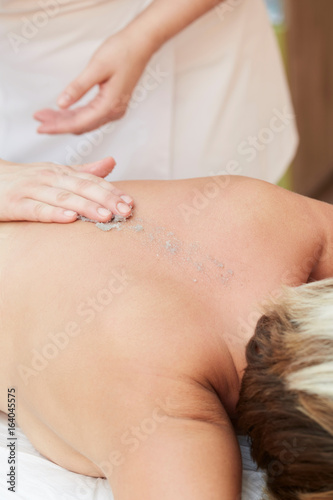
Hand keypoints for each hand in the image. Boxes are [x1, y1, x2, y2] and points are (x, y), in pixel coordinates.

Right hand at [0, 157, 133, 222]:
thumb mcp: (56, 173)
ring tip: (106, 216)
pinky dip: (54, 214)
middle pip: (82, 187)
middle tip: (126, 211)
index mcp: (61, 171)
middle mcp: (49, 177)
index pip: (91, 180)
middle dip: (106, 199)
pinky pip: (37, 210)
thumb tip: (112, 162)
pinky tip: (70, 219)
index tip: (130, 202)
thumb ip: (84, 171)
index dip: (112, 191)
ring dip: (86, 207)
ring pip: (63, 198)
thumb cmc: (26, 180)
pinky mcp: (16, 204)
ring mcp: (32, 190)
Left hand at [34, 29, 152, 134]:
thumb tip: (61, 104)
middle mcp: (113, 112)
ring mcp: (114, 110)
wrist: (140, 45)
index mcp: (110, 106)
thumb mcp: (96, 68)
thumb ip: (78, 87)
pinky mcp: (113, 104)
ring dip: (66, 120)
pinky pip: (91, 116)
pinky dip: (75, 115)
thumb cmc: (122, 53)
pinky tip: (64, 113)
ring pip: (85, 122)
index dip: (58, 126)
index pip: (79, 123)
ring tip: (46, 116)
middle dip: (59, 124)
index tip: (42, 128)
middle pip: (81, 125)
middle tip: (39, 122)